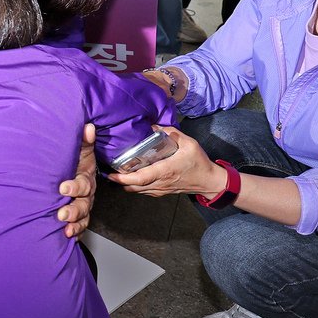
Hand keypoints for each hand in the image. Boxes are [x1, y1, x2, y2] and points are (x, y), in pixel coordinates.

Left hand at [56, 123, 96, 237]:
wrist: (72, 170)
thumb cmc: (75, 160)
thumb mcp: (80, 150)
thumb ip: (83, 140)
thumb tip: (88, 127)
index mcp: (86, 178)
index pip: (83, 184)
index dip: (74, 186)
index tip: (63, 188)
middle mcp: (86, 195)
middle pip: (83, 204)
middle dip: (73, 210)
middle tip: (62, 214)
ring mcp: (83, 206)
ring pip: (82, 219)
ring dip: (74, 225)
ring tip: (65, 230)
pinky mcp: (78, 217)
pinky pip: (79, 228)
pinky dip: (74, 234)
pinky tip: (68, 238)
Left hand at [107, 126, 224, 197]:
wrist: (209, 181)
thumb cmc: (199, 162)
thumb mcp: (188, 143)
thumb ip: (171, 132)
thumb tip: (152, 125)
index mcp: (165, 171)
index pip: (140, 178)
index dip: (123, 178)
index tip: (111, 174)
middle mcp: (160, 183)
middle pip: (134, 186)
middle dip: (119, 181)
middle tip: (108, 171)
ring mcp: (161, 189)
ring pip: (138, 190)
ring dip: (126, 184)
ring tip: (115, 173)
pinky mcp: (162, 192)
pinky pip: (144, 191)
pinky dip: (134, 186)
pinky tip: (130, 177)